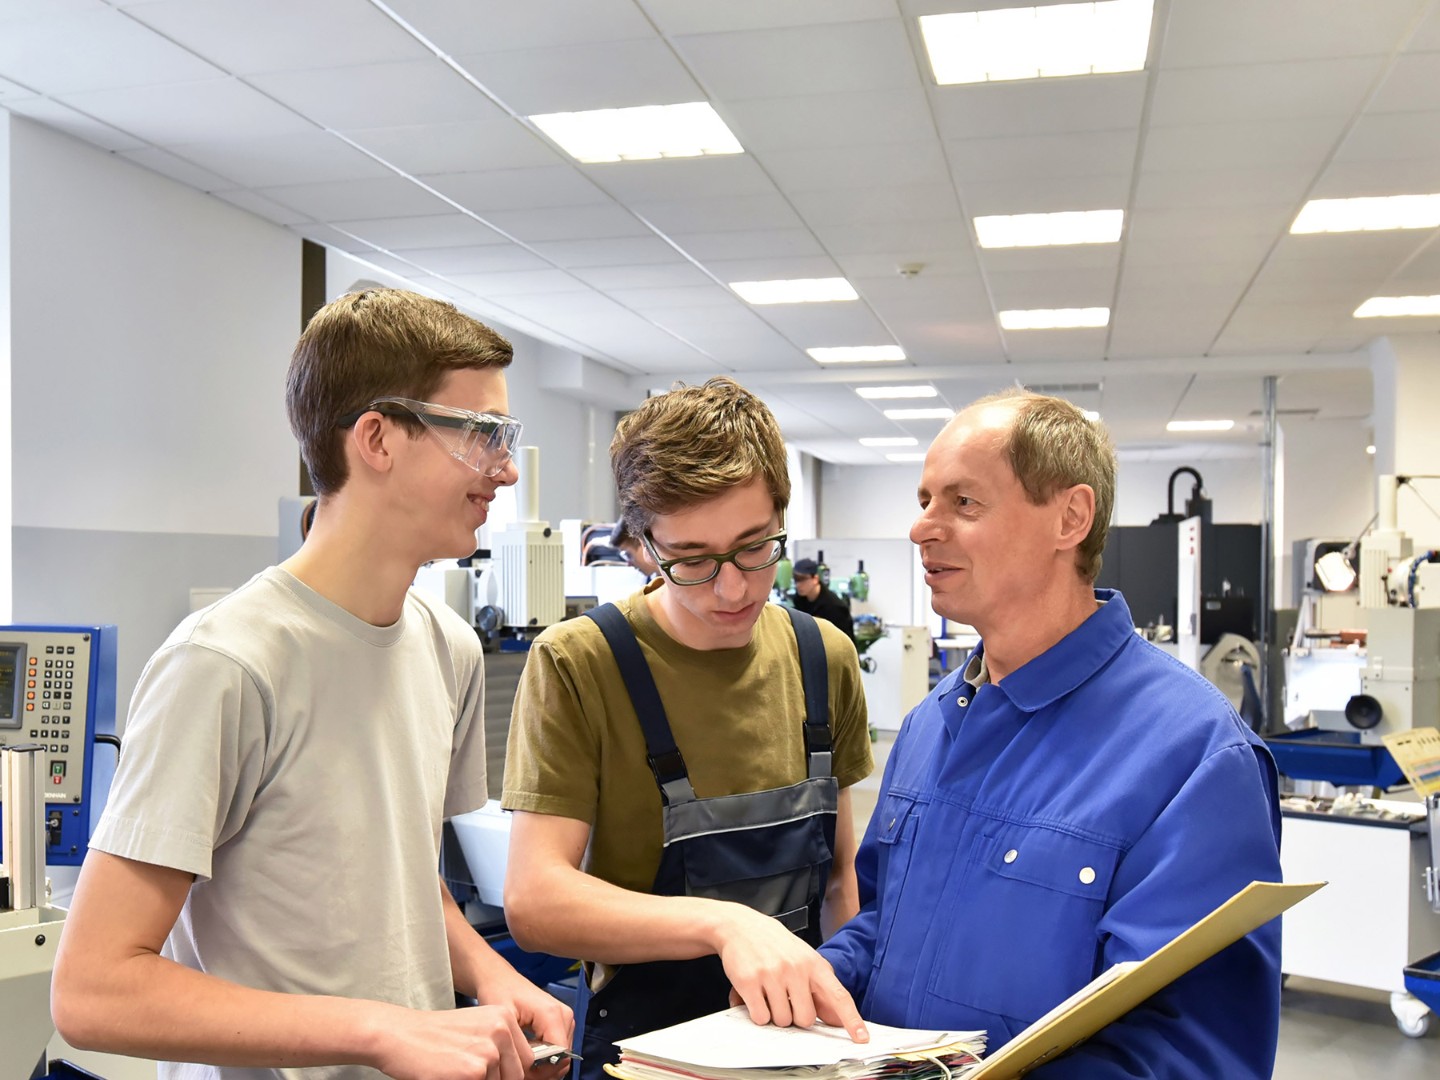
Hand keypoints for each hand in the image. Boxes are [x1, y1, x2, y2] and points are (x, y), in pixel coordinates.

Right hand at [371, 1002, 531, 1079]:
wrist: (397, 1034)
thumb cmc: (431, 1036)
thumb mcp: (473, 1031)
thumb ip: (498, 1047)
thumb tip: (519, 1075)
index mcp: (504, 1017)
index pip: (527, 1059)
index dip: (512, 1074)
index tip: (493, 1074)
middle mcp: (502, 1030)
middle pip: (517, 1076)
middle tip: (469, 1074)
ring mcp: (490, 1050)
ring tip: (456, 1073)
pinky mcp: (474, 1071)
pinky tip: (449, 1076)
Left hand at [476, 961, 574, 1073]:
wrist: (500, 979)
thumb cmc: (499, 994)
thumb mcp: (505, 1022)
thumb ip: (521, 1048)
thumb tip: (532, 1069)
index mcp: (552, 1013)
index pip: (560, 1054)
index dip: (543, 1069)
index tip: (523, 1072)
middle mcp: (564, 1015)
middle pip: (562, 1056)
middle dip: (542, 1069)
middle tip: (518, 1068)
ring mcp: (565, 1018)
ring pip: (561, 1055)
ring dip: (543, 1064)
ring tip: (520, 1058)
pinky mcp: (562, 1022)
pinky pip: (558, 1049)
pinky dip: (544, 1056)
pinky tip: (526, 1052)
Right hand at [715, 905, 867, 1043]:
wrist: (740, 926)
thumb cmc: (775, 946)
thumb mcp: (804, 960)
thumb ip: (821, 989)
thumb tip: (837, 1019)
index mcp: (814, 964)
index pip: (838, 995)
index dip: (852, 1019)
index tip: (862, 1039)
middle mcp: (796, 968)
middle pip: (806, 1019)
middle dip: (795, 1016)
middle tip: (785, 998)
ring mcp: (772, 974)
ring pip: (782, 1020)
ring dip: (775, 1015)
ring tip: (768, 992)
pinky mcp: (750, 981)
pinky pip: (761, 1017)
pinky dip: (758, 1014)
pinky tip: (755, 996)